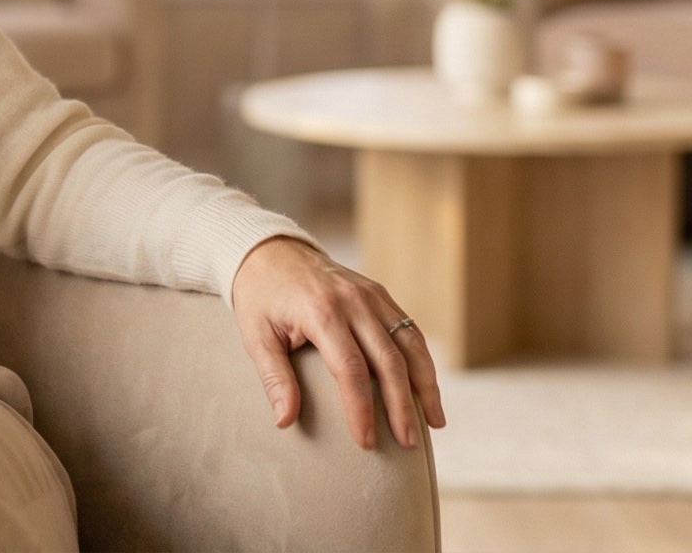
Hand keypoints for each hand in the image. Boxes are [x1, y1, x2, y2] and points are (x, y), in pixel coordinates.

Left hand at [230, 236, 445, 450]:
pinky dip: (422, 361)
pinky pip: (409, 329)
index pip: (350, 370)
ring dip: (426, 385)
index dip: (361, 410)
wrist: (270, 249)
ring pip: (410, 344)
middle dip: (402, 406)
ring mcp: (371, 295)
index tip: (367, 441)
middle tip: (407, 442)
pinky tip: (428, 389)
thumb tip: (285, 421)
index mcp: (321, 312)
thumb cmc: (260, 296)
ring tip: (435, 423)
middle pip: (389, 361)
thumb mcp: (256, 335)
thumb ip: (274, 378)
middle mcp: (353, 302)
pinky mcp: (379, 293)